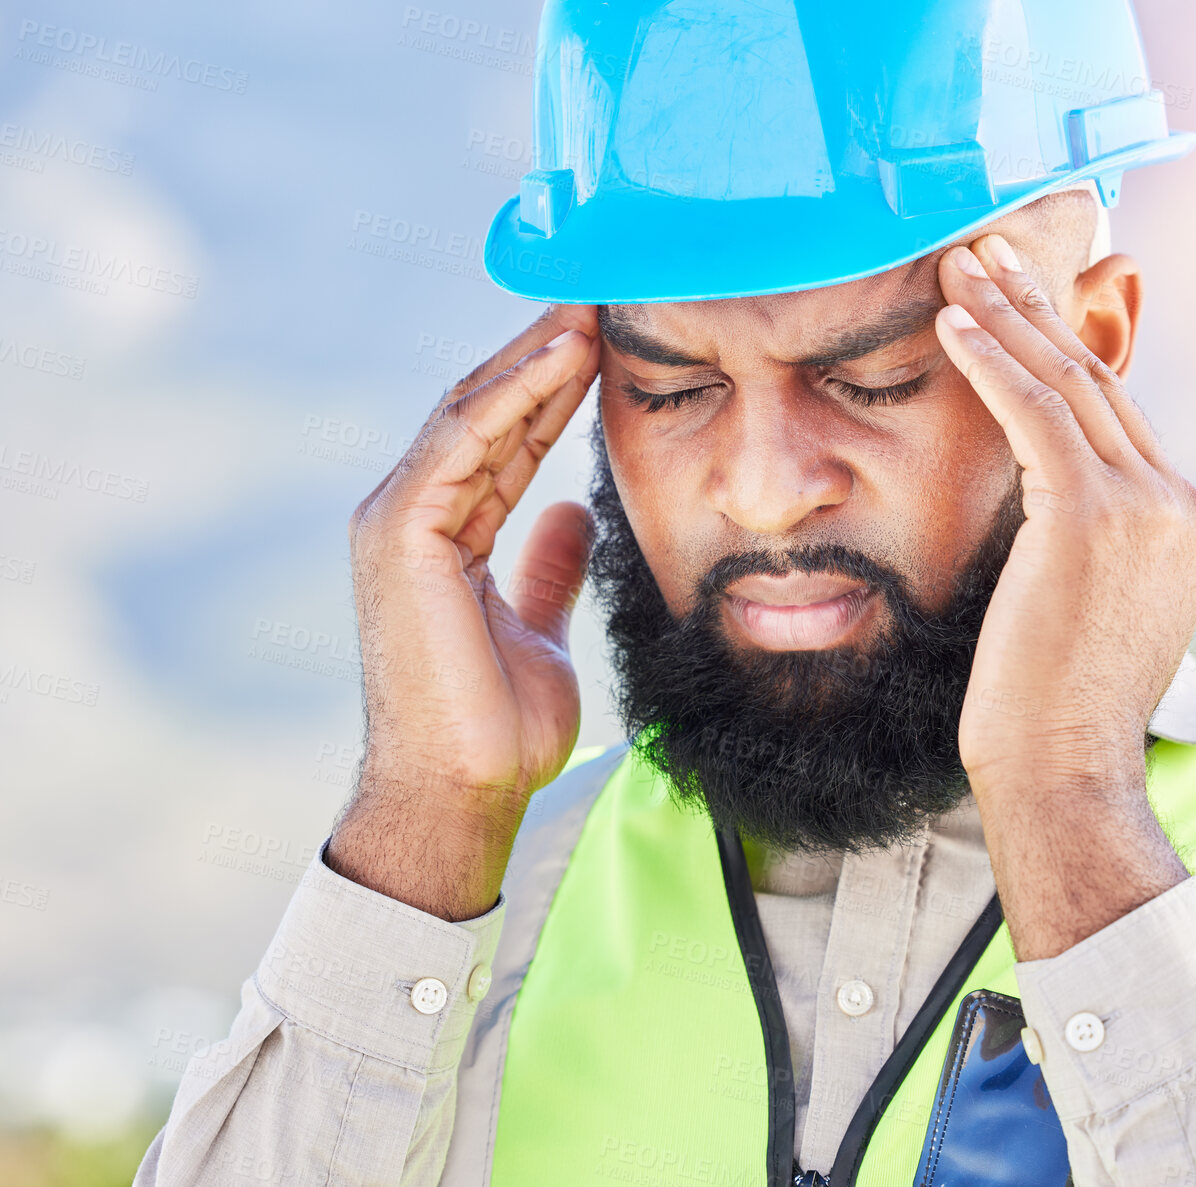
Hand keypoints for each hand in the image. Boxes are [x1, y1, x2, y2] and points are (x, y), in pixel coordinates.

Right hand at [330, 305, 599, 918]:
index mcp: (442, 534)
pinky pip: (463, 444)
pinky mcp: (401, 532)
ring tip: (591, 306)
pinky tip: (562, 357)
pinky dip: (513, 396)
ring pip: (471, 412)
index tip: (608, 344)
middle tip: (603, 297)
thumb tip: (574, 515)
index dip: (553, 390)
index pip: (502, 440)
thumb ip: (547, 567)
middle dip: (544, 355)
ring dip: (533, 358)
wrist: (462, 792)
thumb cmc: (497, 727)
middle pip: (483, 411)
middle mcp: (412, 514)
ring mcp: (398, 520)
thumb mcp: (539, 628)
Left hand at [934, 234, 1195, 953]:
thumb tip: (1044, 499)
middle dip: (1037, 310)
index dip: (1062, 351)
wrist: (1064, 772)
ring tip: (961, 266)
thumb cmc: (1053, 707)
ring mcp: (1147, 507)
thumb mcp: (1088, 606)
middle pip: (1099, 382)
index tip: (1020, 305)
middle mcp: (1180, 504)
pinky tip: (953, 322)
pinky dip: (992, 360)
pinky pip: (1036, 412)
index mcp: (1185, 525)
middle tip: (989, 253)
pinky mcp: (1094, 515)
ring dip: (1009, 315)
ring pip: (1069, 383)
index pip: (1116, 416)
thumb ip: (1088, 541)